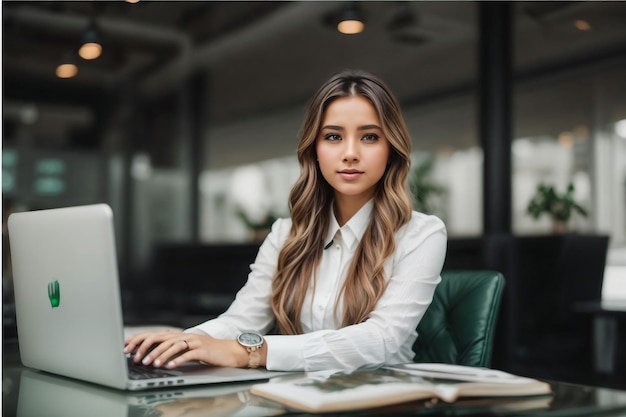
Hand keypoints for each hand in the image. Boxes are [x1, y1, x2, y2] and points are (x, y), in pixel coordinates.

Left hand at [124, 331, 249, 368]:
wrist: (229, 351)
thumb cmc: (207, 352)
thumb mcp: (186, 350)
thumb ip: (172, 351)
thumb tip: (152, 357)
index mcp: (178, 336)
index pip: (154, 335)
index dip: (140, 340)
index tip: (127, 347)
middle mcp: (184, 336)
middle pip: (161, 338)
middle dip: (146, 347)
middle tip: (136, 358)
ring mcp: (194, 342)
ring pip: (173, 346)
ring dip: (160, 355)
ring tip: (151, 364)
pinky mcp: (202, 350)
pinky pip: (188, 354)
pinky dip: (178, 359)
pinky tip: (171, 366)